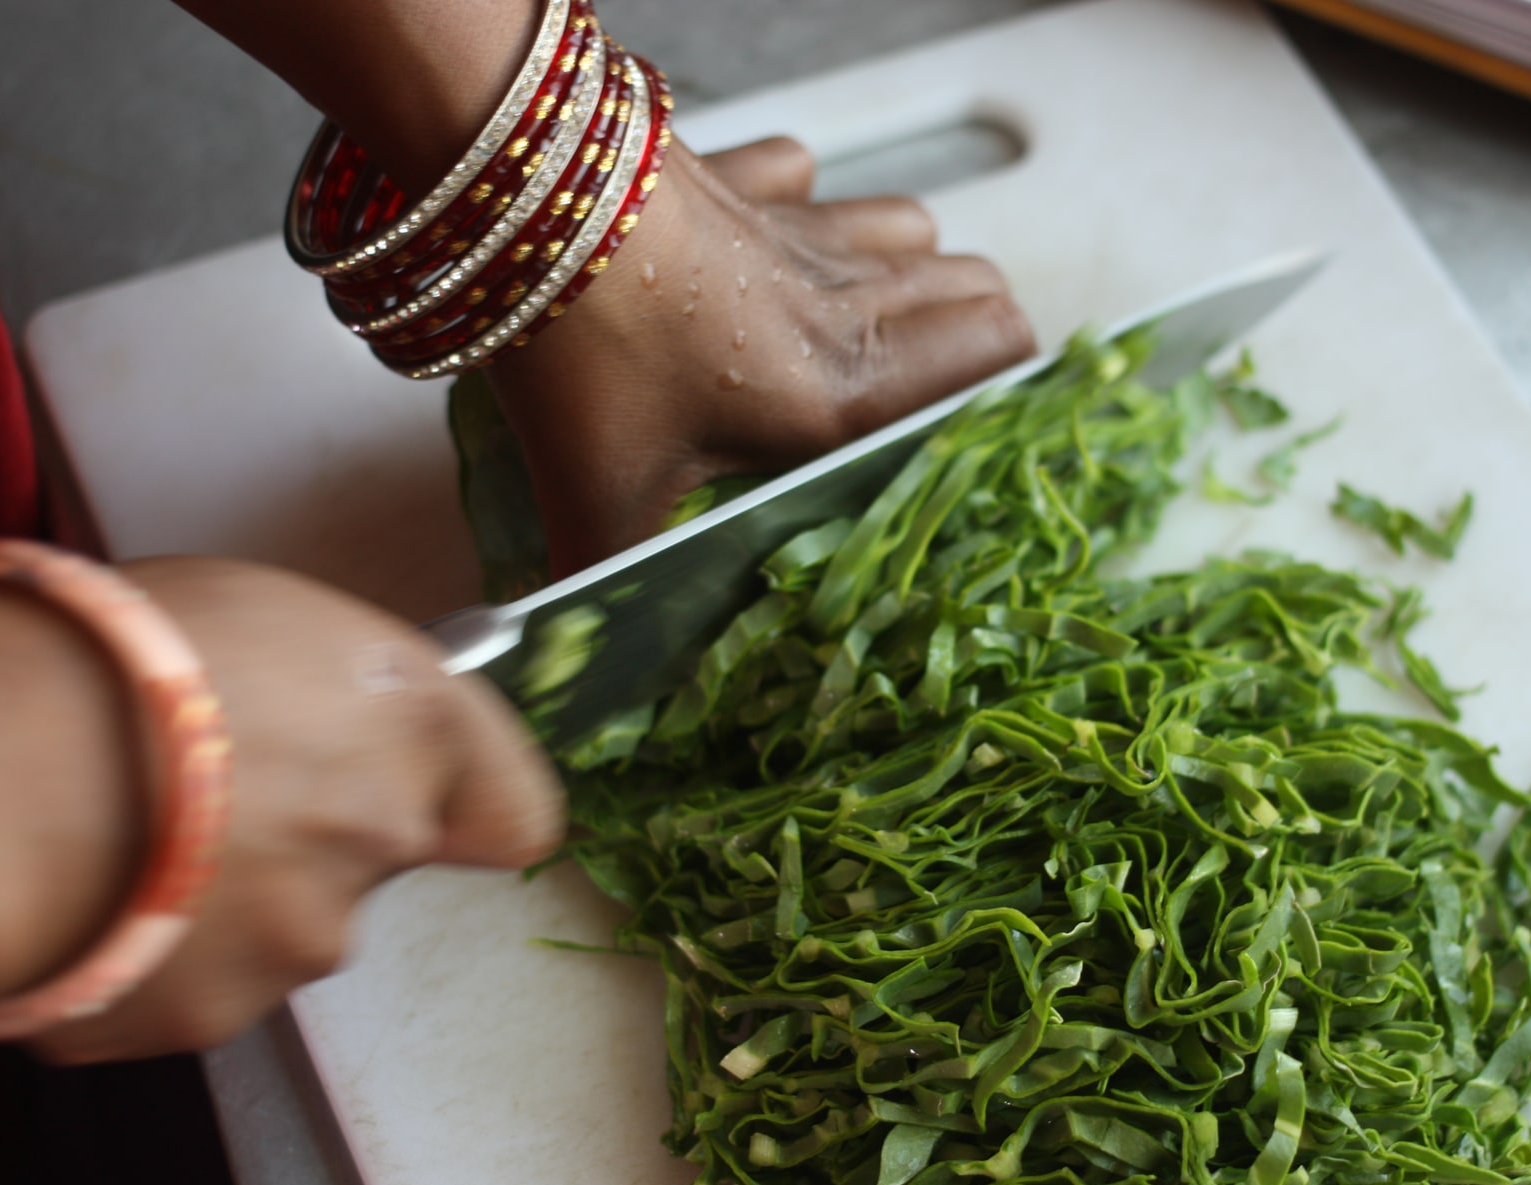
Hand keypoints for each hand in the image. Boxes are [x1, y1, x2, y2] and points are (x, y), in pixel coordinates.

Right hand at [25, 558, 560, 1062]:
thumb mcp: (260, 613)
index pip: (517, 812)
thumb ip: (341, 691)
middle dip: (317, 836)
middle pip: (382, 859)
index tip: (412, 787)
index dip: (468, 803)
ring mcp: (303, 939)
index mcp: (414, 724)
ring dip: (233, 897)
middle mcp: (383, 840)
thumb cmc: (108, 656)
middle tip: (214, 792)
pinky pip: (199, 984)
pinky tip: (96, 894)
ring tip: (130, 838)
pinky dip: (159, 953)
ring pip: (290, 928)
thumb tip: (341, 719)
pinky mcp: (214, 1015)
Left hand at [489, 137, 1037, 571]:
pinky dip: (803, 201)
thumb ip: (607, 580)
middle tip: (920, 393)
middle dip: (969, 336)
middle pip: (976, 286)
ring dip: (904, 267)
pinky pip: (810, 174)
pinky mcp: (743, 172)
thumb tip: (587, 666)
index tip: (989, 431)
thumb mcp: (599, 491)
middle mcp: (844, 297)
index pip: (999, 354)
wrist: (517, 197)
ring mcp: (798, 223)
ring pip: (911, 227)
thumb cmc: (582, 350)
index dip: (1012, 387)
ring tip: (855, 324)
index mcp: (841, 386)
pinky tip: (761, 244)